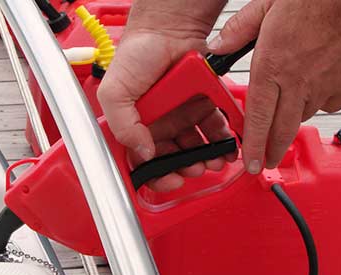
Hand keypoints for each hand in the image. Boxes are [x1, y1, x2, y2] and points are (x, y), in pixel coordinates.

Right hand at [98, 7, 233, 190]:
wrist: (167, 28)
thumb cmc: (137, 54)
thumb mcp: (115, 92)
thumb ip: (122, 125)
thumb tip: (142, 153)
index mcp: (138, 125)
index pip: (146, 161)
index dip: (158, 176)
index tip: (171, 180)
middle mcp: (162, 123)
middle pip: (176, 157)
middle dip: (188, 167)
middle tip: (196, 167)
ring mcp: (184, 114)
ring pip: (198, 146)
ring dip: (207, 156)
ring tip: (215, 158)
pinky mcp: (205, 102)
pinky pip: (216, 125)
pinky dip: (223, 136)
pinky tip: (225, 141)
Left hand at [208, 0, 340, 171]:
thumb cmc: (317, 1)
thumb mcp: (266, 6)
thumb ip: (238, 29)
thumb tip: (217, 46)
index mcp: (271, 65)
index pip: (256, 117)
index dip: (252, 144)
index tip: (250, 162)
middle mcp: (295, 82)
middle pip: (280, 131)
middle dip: (272, 152)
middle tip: (266, 162)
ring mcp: (320, 89)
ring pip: (301, 117)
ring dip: (291, 120)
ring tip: (288, 110)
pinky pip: (325, 106)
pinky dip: (318, 103)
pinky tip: (315, 87)